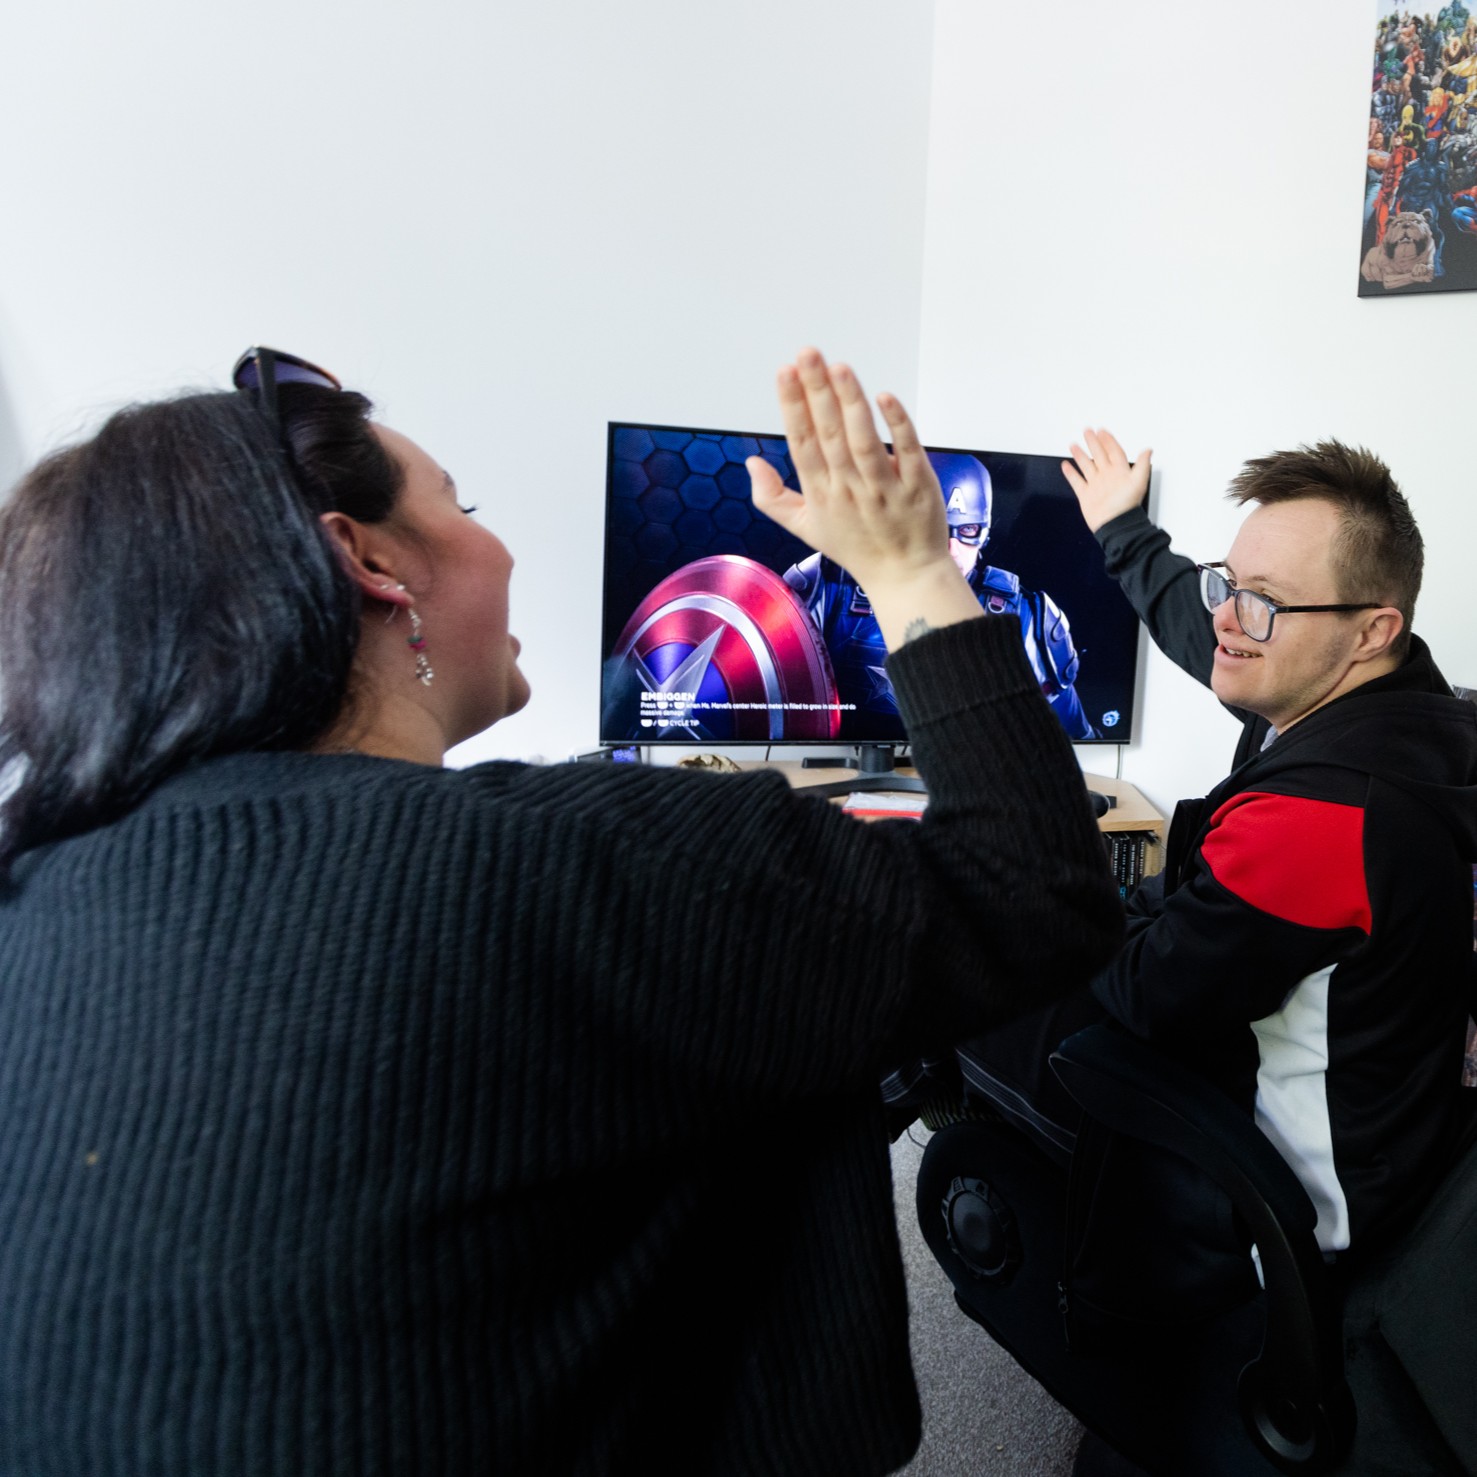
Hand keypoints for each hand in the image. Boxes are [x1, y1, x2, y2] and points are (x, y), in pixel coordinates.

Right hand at [748, 348, 978, 648]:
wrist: (904, 576)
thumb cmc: (856, 548)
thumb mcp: (805, 528)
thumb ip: (771, 497)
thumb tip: (751, 462)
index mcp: (820, 494)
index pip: (802, 444)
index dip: (792, 407)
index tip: (784, 373)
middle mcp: (849, 489)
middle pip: (829, 435)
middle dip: (816, 392)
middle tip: (808, 353)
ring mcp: (884, 488)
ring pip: (864, 440)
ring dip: (851, 403)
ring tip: (839, 367)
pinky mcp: (917, 485)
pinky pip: (906, 451)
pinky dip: (897, 425)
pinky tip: (885, 397)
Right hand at [1062, 428, 1150, 532]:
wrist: (1114, 524)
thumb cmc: (1126, 505)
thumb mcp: (1139, 482)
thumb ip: (1143, 465)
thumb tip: (1148, 450)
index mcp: (1119, 472)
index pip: (1113, 451)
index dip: (1108, 441)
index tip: (1103, 431)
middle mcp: (1107, 476)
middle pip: (1099, 455)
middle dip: (1093, 442)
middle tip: (1088, 431)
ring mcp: (1095, 485)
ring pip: (1086, 465)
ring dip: (1080, 455)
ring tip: (1074, 445)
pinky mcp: (1086, 495)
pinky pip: (1077, 481)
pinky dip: (1071, 473)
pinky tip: (1066, 465)